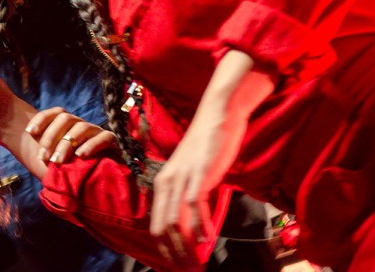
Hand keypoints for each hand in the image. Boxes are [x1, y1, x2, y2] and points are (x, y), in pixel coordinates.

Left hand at [25, 107, 117, 163]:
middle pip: (65, 118)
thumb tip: (25, 140)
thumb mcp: (55, 162)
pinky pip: (103, 138)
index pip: (55, 113)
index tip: (29, 132)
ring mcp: (96, 132)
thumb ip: (45, 153)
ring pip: (81, 127)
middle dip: (51, 137)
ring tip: (57, 161)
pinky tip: (81, 156)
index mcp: (68, 127)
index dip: (41, 119)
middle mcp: (81, 125)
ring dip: (66, 144)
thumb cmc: (73, 172)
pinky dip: (91, 145)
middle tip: (43, 157)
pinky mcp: (111, 141)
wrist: (100, 185)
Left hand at [149, 111, 247, 264]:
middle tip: (191, 271)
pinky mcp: (197, 176)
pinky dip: (201, 229)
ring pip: (175, 223)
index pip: (156, 227)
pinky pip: (194, 208)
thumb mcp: (193, 174)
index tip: (180, 267)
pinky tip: (208, 240)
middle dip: (176, 256)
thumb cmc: (208, 147)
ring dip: (187, 248)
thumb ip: (190, 197)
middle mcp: (166, 183)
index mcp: (162, 184)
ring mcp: (180, 179)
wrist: (218, 117)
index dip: (166, 252)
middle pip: (162, 230)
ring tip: (199, 263)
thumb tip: (196, 228)